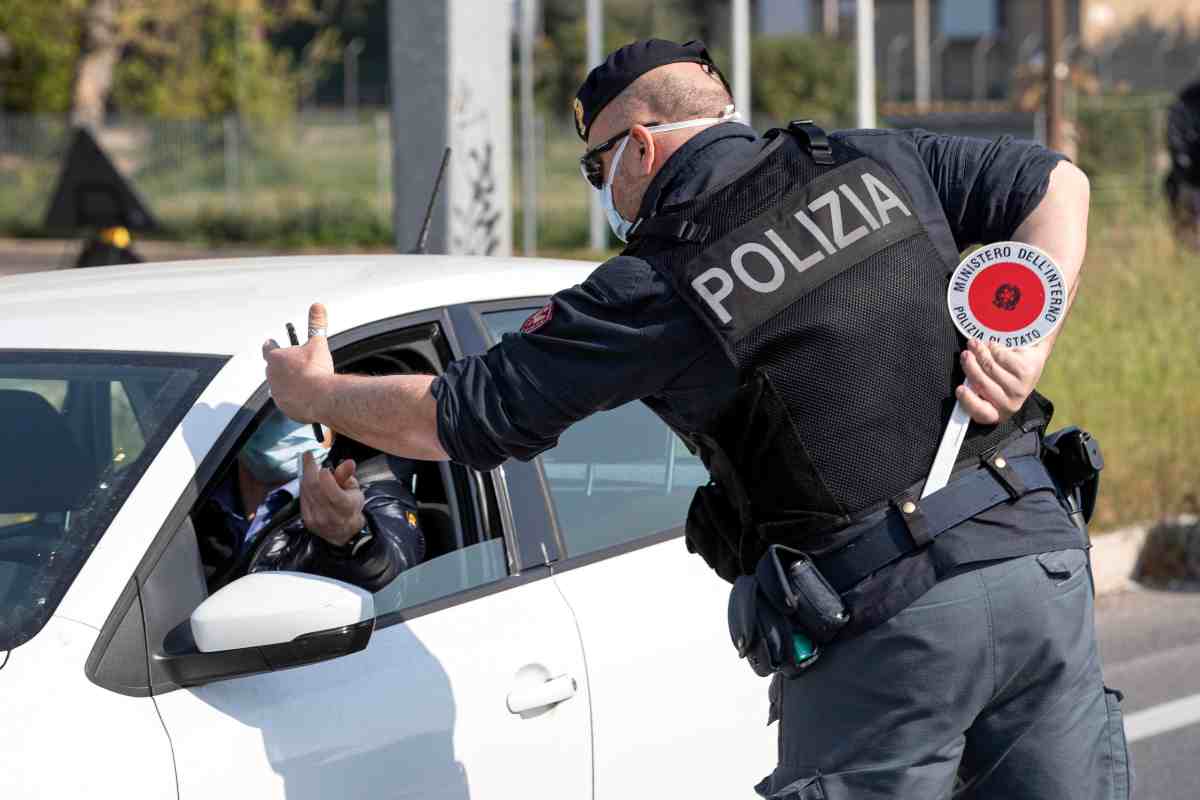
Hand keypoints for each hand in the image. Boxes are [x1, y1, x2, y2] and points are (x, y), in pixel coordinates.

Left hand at [263, 303, 332, 423]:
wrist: (321, 398)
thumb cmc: (316, 370)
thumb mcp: (318, 344)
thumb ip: (316, 325)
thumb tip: (317, 305)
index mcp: (276, 358)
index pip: (268, 348)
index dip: (271, 345)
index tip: (272, 343)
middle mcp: (271, 376)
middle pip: (272, 369)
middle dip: (281, 367)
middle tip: (294, 365)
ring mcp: (277, 394)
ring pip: (278, 386)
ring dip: (287, 384)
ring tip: (302, 383)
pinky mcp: (284, 408)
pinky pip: (287, 402)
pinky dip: (294, 399)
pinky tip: (305, 398)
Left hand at [300, 451, 366, 546]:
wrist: (344, 533)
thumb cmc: (351, 508)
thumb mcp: (354, 490)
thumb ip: (348, 476)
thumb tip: (349, 462)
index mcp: (347, 508)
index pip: (334, 493)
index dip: (327, 479)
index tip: (323, 467)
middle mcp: (331, 516)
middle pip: (315, 489)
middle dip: (310, 469)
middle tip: (308, 456)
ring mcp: (317, 519)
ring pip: (307, 491)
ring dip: (306, 476)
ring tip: (309, 465)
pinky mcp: (307, 520)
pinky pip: (302, 498)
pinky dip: (304, 486)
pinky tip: (308, 479)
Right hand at [957, 339, 1048, 424]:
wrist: (1029, 364)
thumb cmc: (1002, 377)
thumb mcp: (986, 387)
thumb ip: (973, 388)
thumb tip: (961, 382)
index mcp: (997, 413)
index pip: (981, 413)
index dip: (968, 400)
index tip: (959, 389)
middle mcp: (1010, 405)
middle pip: (982, 383)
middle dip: (970, 365)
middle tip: (965, 355)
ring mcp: (1020, 389)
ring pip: (991, 367)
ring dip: (980, 352)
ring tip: (974, 345)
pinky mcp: (1026, 371)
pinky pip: (1002, 357)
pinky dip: (994, 347)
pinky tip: (992, 345)